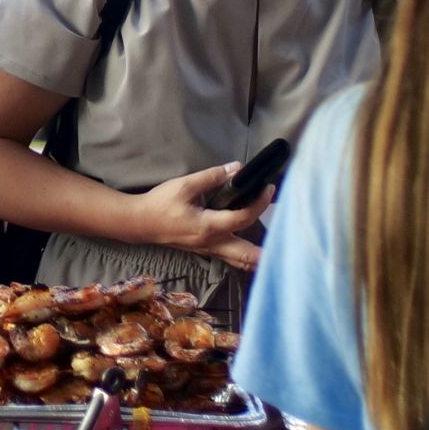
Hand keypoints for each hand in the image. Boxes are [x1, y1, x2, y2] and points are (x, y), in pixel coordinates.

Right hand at [135, 162, 273, 271]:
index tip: (269, 188)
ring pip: (239, 261)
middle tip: (289, 247)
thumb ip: (211, 177)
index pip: (243, 217)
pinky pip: (230, 258)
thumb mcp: (184, 185)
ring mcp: (208, 249)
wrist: (139, 223)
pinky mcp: (204, 249)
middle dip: (268, 254)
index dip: (260, 203)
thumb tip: (236, 168)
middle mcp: (212, 243)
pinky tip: (252, 250)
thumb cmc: (159, 204)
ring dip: (258, 259)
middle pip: (247, 256)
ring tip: (276, 254)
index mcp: (209, 226)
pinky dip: (245, 257)